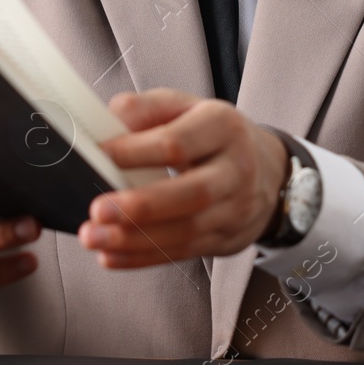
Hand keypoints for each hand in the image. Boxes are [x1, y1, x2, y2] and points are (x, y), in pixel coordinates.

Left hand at [77, 89, 287, 267]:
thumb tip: (106, 122)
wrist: (268, 171)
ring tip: (95, 237)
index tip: (97, 156)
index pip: (177, 142)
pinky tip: (111, 256)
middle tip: (98, 210)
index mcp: (222, 127)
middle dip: (141, 206)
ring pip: (187, 230)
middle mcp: (235, 169)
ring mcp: (235, 208)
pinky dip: (143, 257)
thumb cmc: (213, 136)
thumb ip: (146, 109)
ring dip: (136, 239)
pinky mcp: (226, 239)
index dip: (134, 151)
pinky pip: (183, 252)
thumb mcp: (186, 107)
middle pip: (191, 193)